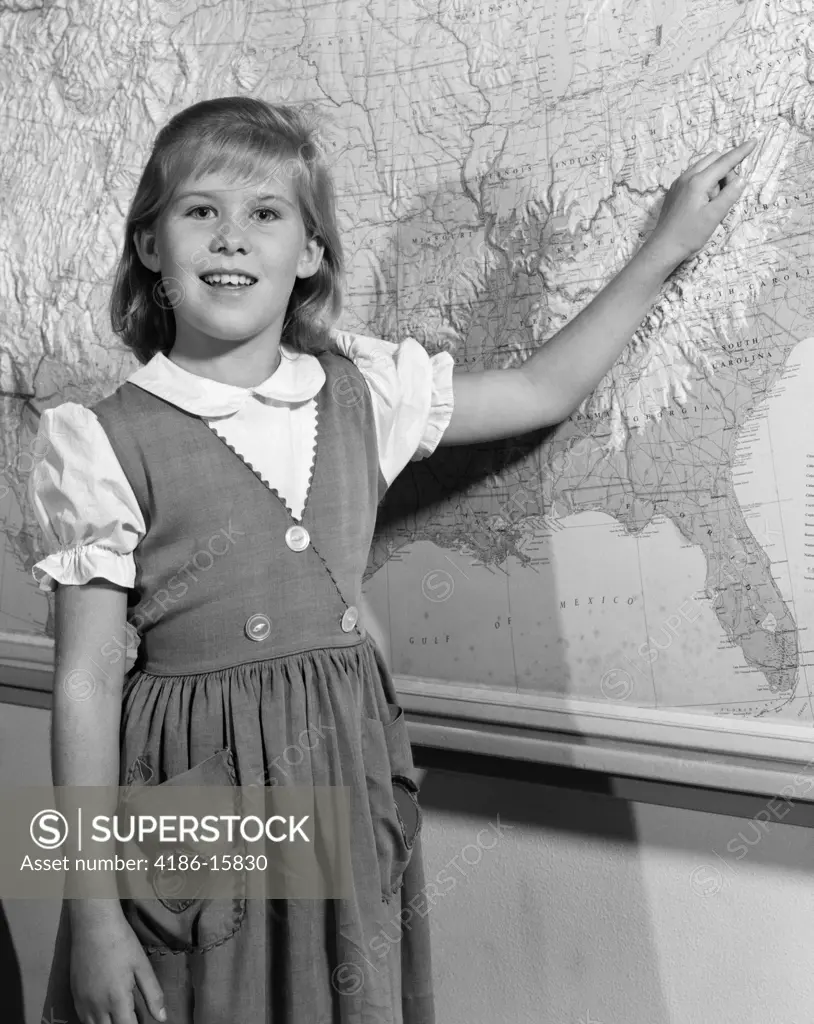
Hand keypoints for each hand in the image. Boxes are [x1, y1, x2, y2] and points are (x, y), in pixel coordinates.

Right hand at [70, 913, 165, 1023]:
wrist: (94, 925)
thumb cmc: (121, 942)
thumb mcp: (142, 966)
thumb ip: (153, 994)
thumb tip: (162, 1017)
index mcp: (117, 999)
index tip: (142, 1022)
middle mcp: (97, 1006)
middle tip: (131, 1017)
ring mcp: (83, 1002)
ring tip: (119, 1015)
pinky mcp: (74, 996)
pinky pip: (83, 1019)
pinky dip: (94, 1020)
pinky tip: (104, 1013)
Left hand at [643, 139, 757, 272]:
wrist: (663, 247)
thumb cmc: (689, 235)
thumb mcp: (714, 216)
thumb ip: (730, 195)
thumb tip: (741, 179)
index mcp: (698, 182)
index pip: (724, 162)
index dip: (740, 152)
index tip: (753, 141)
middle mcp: (686, 177)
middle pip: (713, 159)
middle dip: (726, 170)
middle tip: (725, 195)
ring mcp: (678, 183)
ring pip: (703, 167)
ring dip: (715, 177)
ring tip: (712, 202)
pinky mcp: (674, 191)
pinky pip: (694, 177)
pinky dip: (704, 183)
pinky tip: (702, 203)